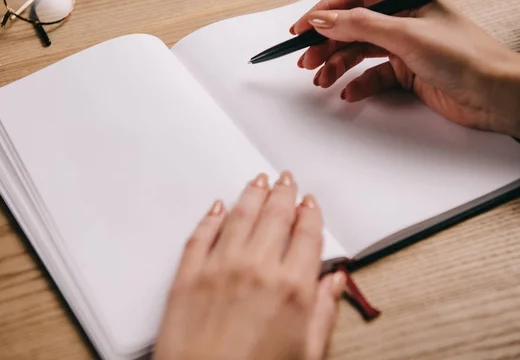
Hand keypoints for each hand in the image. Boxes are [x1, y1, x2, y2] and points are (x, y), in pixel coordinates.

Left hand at [154, 172, 345, 359]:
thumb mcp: (307, 354)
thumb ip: (324, 313)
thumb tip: (334, 283)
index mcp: (292, 288)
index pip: (307, 234)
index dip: (310, 214)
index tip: (309, 203)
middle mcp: (257, 269)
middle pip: (275, 215)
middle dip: (283, 193)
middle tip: (286, 180)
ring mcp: (219, 268)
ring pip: (240, 215)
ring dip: (252, 194)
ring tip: (259, 181)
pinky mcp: (188, 275)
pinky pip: (201, 234)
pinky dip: (211, 216)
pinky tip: (218, 207)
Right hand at [291, 0, 519, 136]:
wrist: (495, 95)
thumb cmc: (465, 56)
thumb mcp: (405, 35)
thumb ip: (360, 25)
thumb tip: (323, 18)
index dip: (326, 10)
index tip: (301, 28)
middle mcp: (403, 20)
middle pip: (352, 27)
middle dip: (327, 43)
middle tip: (306, 60)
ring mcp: (404, 47)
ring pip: (359, 52)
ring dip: (337, 65)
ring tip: (322, 79)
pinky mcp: (407, 72)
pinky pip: (373, 75)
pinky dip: (358, 84)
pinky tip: (350, 91)